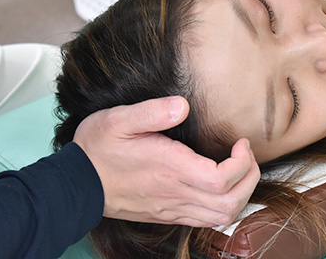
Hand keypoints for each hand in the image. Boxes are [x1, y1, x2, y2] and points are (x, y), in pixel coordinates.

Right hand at [73, 97, 259, 226]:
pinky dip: (224, 206)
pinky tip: (221, 186)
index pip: (222, 179)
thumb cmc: (98, 148)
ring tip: (239, 169)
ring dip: (241, 195)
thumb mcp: (119, 119)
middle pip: (230, 203)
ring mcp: (172, 208)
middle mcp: (175, 194)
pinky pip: (206, 220)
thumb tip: (184, 105)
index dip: (242, 163)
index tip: (240, 142)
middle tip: (246, 155)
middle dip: (250, 179)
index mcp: (169, 169)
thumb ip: (152, 112)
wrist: (75, 184)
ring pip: (221, 217)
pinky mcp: (167, 215)